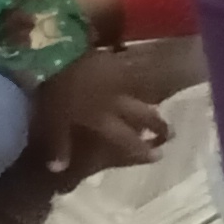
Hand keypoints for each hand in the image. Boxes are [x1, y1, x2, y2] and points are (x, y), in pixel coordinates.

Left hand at [30, 46, 169, 173]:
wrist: (59, 54)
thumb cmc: (55, 93)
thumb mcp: (53, 122)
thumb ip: (60, 145)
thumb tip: (59, 169)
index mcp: (103, 118)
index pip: (127, 138)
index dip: (142, 148)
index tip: (159, 155)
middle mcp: (117, 101)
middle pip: (143, 115)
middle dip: (157, 125)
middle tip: (171, 133)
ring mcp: (118, 79)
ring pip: (140, 91)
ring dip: (150, 100)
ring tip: (160, 106)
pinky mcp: (113, 60)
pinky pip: (129, 69)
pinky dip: (136, 75)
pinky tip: (139, 74)